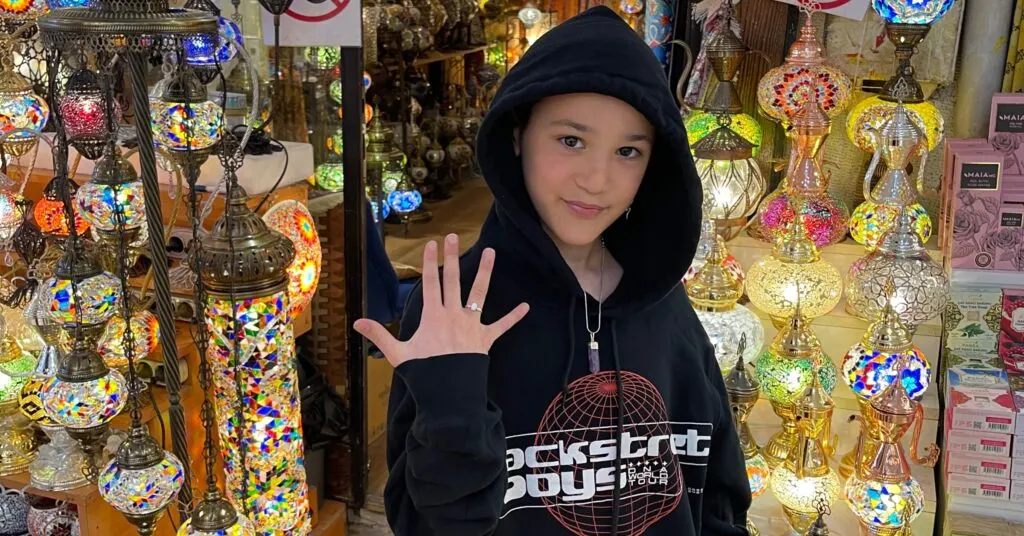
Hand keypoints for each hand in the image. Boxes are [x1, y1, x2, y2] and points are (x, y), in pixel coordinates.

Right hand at [354, 233, 529, 367]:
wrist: (448, 395)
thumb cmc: (423, 375)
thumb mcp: (398, 354)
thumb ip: (379, 335)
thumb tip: (356, 322)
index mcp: (432, 317)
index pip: (430, 284)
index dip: (429, 263)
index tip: (431, 244)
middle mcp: (453, 315)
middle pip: (453, 281)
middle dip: (452, 257)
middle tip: (453, 237)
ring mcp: (471, 326)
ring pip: (479, 294)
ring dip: (485, 272)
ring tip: (491, 252)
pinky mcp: (485, 340)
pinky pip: (501, 326)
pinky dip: (513, 317)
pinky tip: (526, 306)